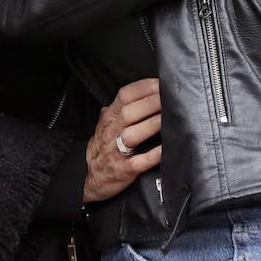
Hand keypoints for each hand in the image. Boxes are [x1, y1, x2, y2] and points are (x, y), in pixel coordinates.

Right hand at [83, 78, 162, 203]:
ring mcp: (117, 152)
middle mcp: (112, 132)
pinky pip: (139, 162)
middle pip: (129, 112)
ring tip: (167, 117)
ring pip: (132, 135)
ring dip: (150, 125)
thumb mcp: (107, 123)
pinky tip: (164, 149)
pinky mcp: (124, 170)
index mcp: (109, 117)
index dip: (143, 88)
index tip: (160, 83)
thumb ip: (121, 107)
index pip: (124, 96)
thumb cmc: (104, 146)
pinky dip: (152, 155)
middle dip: (150, 103)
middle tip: (168, 97)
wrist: (92, 178)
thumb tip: (146, 90)